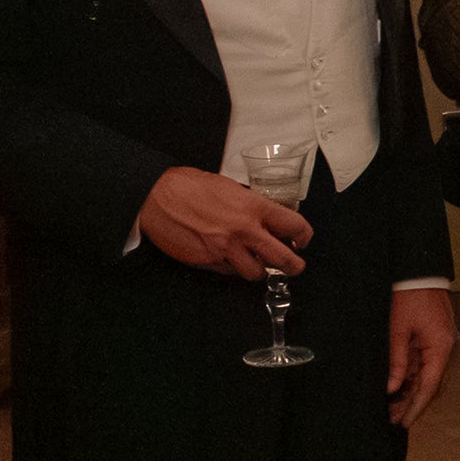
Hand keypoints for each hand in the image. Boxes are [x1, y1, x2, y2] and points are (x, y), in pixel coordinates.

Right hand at [139, 166, 311, 278]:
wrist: (155, 195)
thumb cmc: (190, 186)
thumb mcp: (230, 187)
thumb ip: (251, 205)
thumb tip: (268, 219)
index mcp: (254, 207)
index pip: (296, 227)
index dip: (304, 237)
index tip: (301, 241)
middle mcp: (244, 231)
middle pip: (285, 260)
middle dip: (294, 266)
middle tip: (293, 265)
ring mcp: (225, 249)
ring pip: (256, 273)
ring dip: (258, 269)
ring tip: (254, 261)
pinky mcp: (207, 261)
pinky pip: (229, 273)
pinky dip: (232, 268)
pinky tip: (227, 257)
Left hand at [384, 285, 456, 424]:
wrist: (417, 271)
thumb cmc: (408, 295)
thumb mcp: (397, 330)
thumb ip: (396, 361)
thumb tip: (393, 387)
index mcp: (439, 347)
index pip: (428, 386)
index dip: (415, 407)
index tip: (403, 423)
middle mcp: (444, 348)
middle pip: (429, 384)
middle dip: (411, 402)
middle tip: (392, 418)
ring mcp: (440, 343)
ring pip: (426, 375)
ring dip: (410, 390)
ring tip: (391, 405)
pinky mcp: (433, 338)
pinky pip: (423, 363)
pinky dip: (411, 376)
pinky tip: (398, 386)